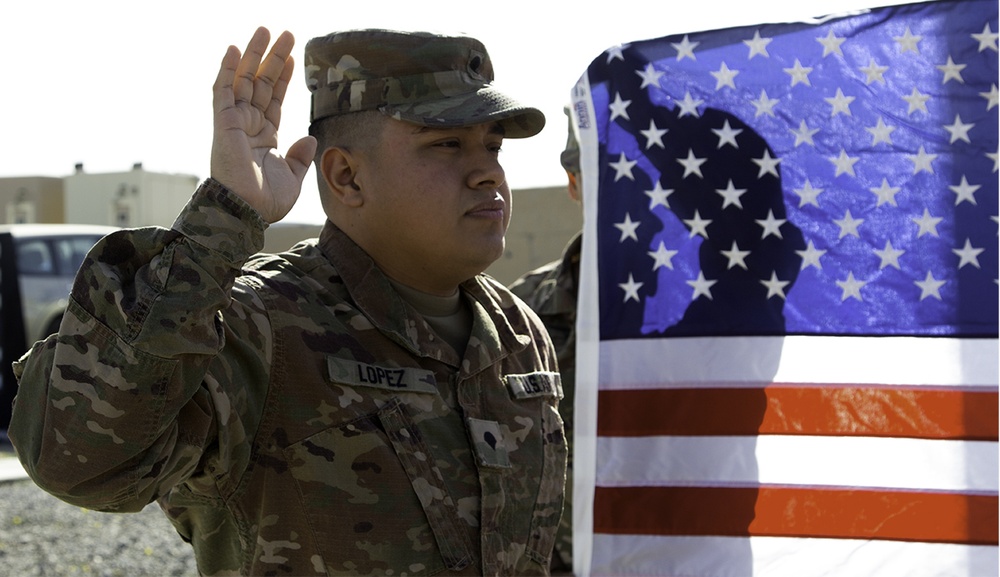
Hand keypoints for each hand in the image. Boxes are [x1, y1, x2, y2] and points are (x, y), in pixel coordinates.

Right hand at [211, 27, 316, 222]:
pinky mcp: (223, 122)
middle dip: (273, 57)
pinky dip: (226, 69)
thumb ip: (300, 157)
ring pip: (244, 79)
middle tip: (285, 33)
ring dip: (254, 54)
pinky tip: (233, 49)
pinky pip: (222, 91)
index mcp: (265, 136)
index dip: (283, 77)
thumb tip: (310, 139)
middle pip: (261, 82)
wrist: (246, 211)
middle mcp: (249, 125)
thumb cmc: (266, 201)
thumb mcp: (293, 178)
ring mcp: (235, 122)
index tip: (293, 57)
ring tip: (265, 31)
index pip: (274, 98)